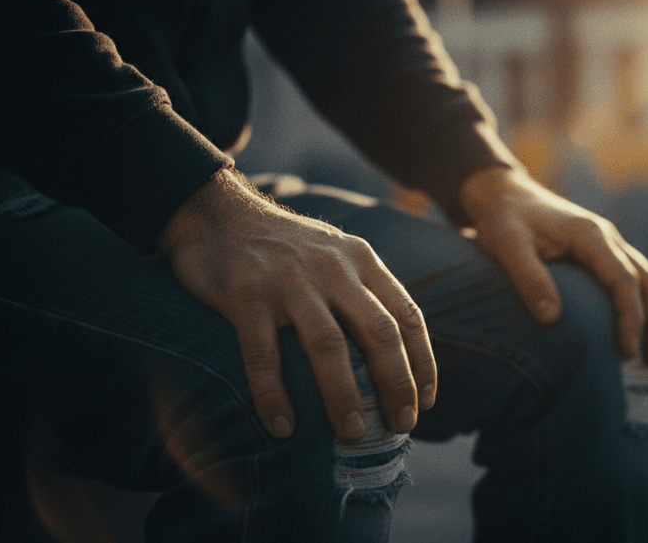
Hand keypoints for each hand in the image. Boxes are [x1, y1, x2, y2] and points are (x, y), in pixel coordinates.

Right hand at [158, 169, 435, 440]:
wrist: (220, 214)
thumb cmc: (286, 247)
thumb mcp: (337, 253)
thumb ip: (364, 290)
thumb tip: (393, 353)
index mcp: (362, 260)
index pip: (407, 315)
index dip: (422, 362)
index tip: (428, 401)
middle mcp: (333, 269)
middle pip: (379, 333)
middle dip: (396, 384)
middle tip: (401, 425)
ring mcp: (290, 282)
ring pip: (328, 346)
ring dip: (344, 395)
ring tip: (352, 432)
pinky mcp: (246, 296)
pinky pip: (264, 354)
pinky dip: (274, 395)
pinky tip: (282, 426)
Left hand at [458, 166, 647, 365]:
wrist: (504, 194)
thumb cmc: (503, 220)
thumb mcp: (506, 244)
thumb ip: (528, 278)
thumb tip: (551, 320)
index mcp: (590, 234)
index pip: (623, 278)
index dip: (630, 316)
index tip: (627, 350)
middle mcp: (608, 238)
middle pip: (647, 281)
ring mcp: (610, 245)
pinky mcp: (603, 255)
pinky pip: (636, 282)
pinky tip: (647, 336)